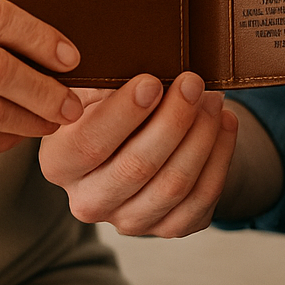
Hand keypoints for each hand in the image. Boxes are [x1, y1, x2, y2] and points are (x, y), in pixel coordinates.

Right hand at [37, 71, 238, 236]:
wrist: (134, 141)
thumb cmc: (110, 105)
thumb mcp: (93, 89)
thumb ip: (103, 78)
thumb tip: (132, 55)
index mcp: (60, 163)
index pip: (90, 143)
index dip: (123, 114)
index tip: (151, 82)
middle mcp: (88, 201)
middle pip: (136, 167)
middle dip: (172, 121)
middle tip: (193, 82)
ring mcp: (128, 221)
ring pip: (174, 185)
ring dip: (201, 137)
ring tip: (213, 99)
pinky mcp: (167, 229)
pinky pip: (201, 199)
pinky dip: (219, 158)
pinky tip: (224, 124)